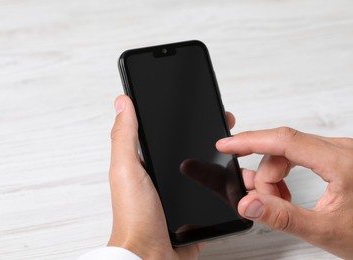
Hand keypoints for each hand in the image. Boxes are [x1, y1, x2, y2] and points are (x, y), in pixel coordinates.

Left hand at [107, 95, 235, 258]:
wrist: (153, 257)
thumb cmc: (135, 218)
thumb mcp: (126, 169)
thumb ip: (124, 137)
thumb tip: (122, 103)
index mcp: (144, 163)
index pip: (162, 133)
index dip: (178, 118)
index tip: (195, 106)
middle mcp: (161, 176)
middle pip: (186, 148)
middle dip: (205, 135)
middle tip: (221, 124)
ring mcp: (179, 193)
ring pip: (202, 168)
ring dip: (217, 158)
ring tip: (233, 145)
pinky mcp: (195, 209)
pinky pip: (211, 191)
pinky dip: (222, 183)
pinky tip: (234, 173)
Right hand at [216, 127, 352, 258]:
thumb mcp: (325, 231)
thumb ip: (282, 217)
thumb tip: (248, 203)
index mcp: (342, 162)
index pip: (284, 140)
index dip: (249, 141)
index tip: (225, 146)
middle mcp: (342, 149)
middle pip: (283, 148)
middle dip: (265, 175)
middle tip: (262, 201)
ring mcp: (340, 151)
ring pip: (288, 151)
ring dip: (275, 176)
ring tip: (279, 202)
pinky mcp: (337, 156)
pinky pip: (299, 155)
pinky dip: (285, 174)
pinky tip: (287, 193)